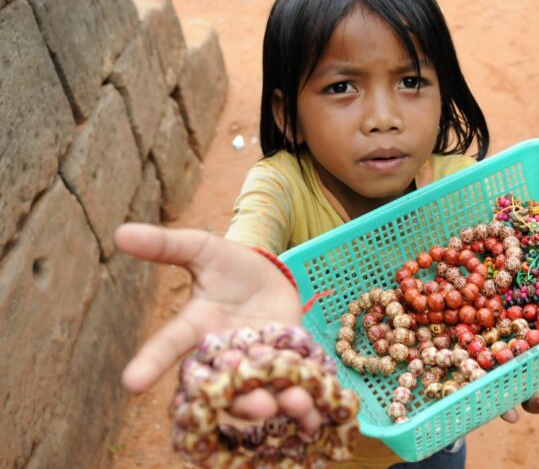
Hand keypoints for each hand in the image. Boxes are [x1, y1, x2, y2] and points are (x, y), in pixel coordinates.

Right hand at [115, 223, 316, 423]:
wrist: (271, 275)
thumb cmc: (230, 265)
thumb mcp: (202, 249)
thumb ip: (166, 245)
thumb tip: (120, 232)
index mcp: (197, 328)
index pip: (169, 345)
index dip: (150, 362)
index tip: (131, 383)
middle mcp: (222, 354)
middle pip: (218, 386)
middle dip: (233, 399)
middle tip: (252, 406)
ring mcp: (253, 363)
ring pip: (254, 395)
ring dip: (266, 404)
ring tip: (281, 405)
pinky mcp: (284, 364)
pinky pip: (288, 387)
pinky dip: (298, 402)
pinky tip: (311, 412)